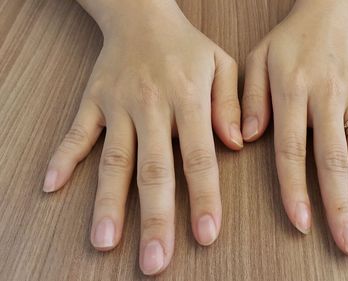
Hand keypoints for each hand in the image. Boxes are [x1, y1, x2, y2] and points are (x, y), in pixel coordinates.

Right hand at [43, 0, 240, 274]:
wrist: (141, 14)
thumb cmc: (187, 45)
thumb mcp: (222, 64)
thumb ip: (231, 104)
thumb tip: (237, 144)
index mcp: (188, 98)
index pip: (198, 157)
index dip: (203, 197)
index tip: (206, 235)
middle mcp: (151, 106)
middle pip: (152, 170)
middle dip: (155, 218)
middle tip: (155, 261)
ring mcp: (117, 105)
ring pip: (113, 159)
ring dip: (107, 202)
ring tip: (104, 241)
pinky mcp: (93, 101)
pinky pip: (76, 132)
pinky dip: (63, 158)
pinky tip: (51, 187)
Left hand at [242, 0, 347, 255]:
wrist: (331, 10)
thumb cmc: (290, 39)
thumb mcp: (257, 59)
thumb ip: (250, 100)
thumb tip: (245, 139)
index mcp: (293, 92)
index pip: (293, 151)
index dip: (296, 189)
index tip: (303, 223)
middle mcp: (327, 98)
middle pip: (335, 159)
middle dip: (342, 205)